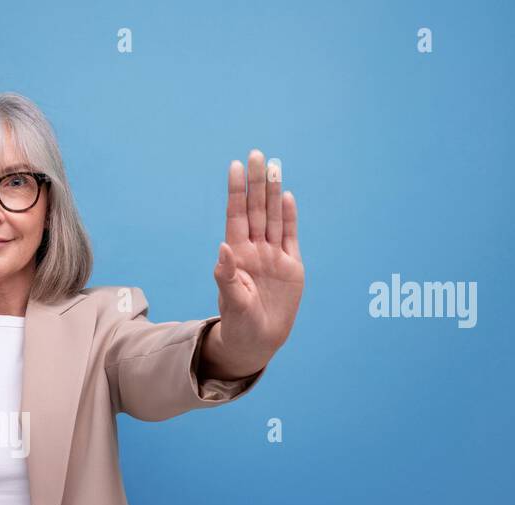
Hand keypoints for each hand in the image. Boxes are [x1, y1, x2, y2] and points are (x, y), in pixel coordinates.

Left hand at [211, 149, 303, 368]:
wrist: (258, 340)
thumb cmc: (239, 322)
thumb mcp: (231, 301)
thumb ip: (227, 275)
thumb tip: (223, 247)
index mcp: (236, 255)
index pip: (236, 215)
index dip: (236, 191)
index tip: (234, 166)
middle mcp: (254, 250)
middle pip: (256, 209)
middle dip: (256, 183)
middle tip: (256, 154)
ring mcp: (273, 256)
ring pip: (274, 217)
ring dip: (274, 192)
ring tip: (274, 165)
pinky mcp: (291, 266)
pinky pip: (290, 236)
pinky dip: (289, 216)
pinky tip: (287, 196)